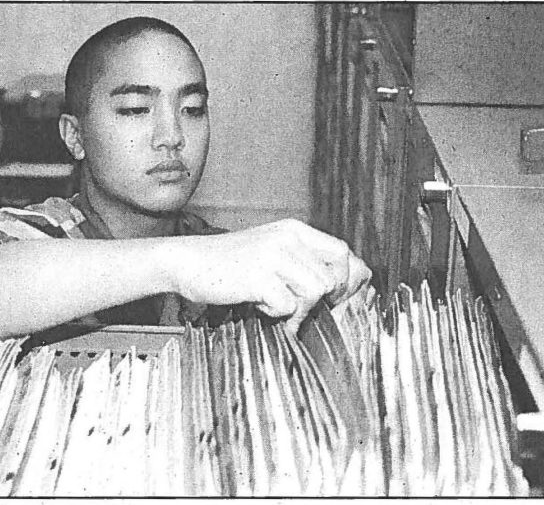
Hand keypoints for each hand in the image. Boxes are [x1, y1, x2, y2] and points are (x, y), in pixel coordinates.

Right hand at [170, 219, 370, 332]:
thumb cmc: (230, 263)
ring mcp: (272, 256)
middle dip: (320, 300)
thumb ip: (308, 262)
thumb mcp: (274, 252)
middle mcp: (287, 238)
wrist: (187, 262)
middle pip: (332, 278)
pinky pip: (286, 305)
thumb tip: (356, 280)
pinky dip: (274, 313)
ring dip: (296, 307)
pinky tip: (257, 303)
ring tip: (272, 302)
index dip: (345, 280)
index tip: (332, 297)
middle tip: (297, 305)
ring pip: (314, 292)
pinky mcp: (257, 276)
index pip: (342, 253)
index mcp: (295, 230)